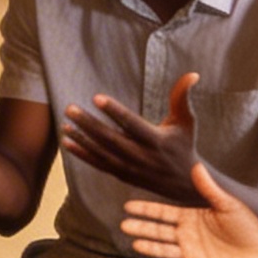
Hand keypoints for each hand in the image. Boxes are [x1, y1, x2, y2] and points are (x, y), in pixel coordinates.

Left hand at [62, 71, 201, 199]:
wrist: (185, 184)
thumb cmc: (184, 146)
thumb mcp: (186, 122)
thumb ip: (182, 97)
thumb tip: (192, 74)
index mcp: (156, 140)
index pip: (131, 123)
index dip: (114, 111)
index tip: (96, 97)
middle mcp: (141, 156)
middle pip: (110, 139)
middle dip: (89, 124)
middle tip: (70, 109)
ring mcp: (129, 168)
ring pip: (101, 153)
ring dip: (82, 139)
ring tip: (66, 124)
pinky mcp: (122, 175)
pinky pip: (99, 164)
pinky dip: (82, 154)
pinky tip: (67, 142)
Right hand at [121, 161, 257, 257]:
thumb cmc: (247, 226)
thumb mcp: (227, 204)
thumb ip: (209, 189)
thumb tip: (196, 165)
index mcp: (191, 218)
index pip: (163, 213)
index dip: (146, 210)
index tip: (128, 206)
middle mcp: (186, 236)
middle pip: (159, 231)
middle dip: (142, 228)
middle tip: (124, 225)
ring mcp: (191, 254)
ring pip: (165, 251)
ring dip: (151, 248)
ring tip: (136, 243)